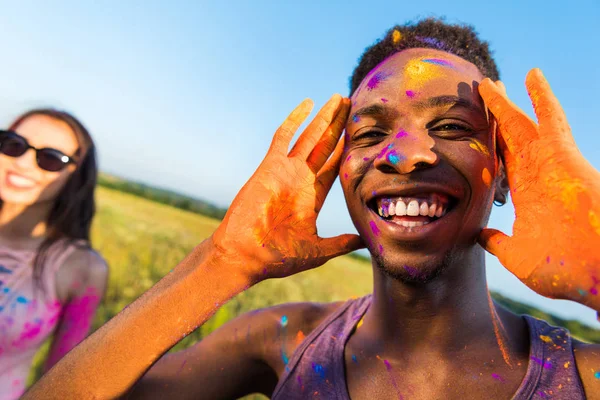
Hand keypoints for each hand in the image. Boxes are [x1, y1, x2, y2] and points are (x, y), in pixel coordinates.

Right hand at [212, 95, 363, 280]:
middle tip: (353, 105)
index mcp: (312, 196)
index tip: (363, 132)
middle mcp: (301, 179)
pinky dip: (295, 119)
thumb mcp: (318, 251)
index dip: (348, 149)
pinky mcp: (270, 166)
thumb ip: (341, 243)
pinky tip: (308, 103)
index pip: (335, 166)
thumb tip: (367, 241)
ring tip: (339, 99)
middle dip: (339, 126)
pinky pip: (284, 136)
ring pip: (309, 136)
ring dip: (324, 118)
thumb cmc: (278, 258)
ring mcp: (286, 170)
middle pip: (325, 146)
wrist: (246, 256)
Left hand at [478, 69, 599, 307]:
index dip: (487, 145)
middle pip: (509, 139)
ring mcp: (551, 164)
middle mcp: (538, 175)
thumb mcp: (518, 257)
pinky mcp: (565, 156)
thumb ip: (498, 243)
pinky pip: (551, 119)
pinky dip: (542, 97)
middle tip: (477, 98)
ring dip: (506, 104)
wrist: (597, 274)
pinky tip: (531, 75)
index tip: (470, 133)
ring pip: (524, 125)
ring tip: (489, 84)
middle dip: (493, 119)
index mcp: (527, 196)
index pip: (501, 163)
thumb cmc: (564, 271)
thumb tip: (479, 235)